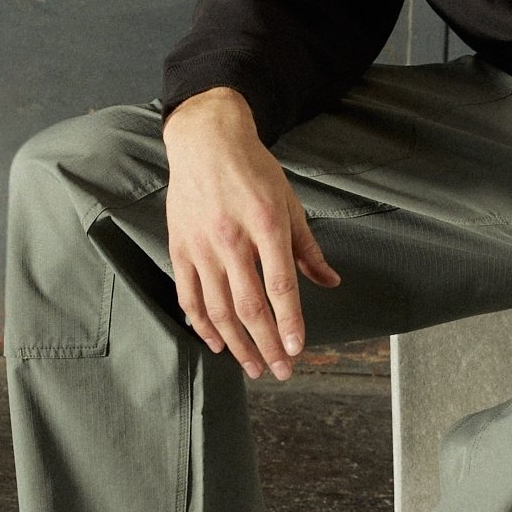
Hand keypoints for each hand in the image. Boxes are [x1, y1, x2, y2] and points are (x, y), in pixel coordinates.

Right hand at [161, 88, 340, 381]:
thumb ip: (308, 248)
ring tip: (254, 366)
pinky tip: (216, 343)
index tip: (298, 349)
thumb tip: (331, 281)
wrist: (206, 141)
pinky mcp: (180, 248)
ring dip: (237, 344)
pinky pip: (189, 295)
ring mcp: (202, 246)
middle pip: (249, 307)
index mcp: (265, 226)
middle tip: (281, 370)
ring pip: (219, 309)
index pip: (280, 286)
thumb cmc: (253, 170)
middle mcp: (232, 239)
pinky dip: (202, 324)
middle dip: (267, 345)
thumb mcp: (289, 203)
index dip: (290, 322)